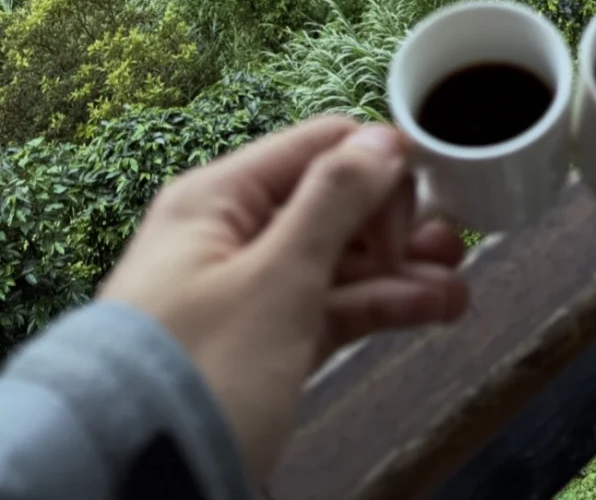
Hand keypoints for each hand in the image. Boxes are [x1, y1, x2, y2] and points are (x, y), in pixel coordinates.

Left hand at [99, 117, 468, 483]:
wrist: (129, 482)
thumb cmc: (198, 373)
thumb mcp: (275, 280)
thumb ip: (334, 203)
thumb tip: (384, 138)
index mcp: (222, 198)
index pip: (320, 147)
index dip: (379, 165)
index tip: (427, 202)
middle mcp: (233, 233)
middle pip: (334, 204)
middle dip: (398, 223)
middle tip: (453, 245)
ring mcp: (249, 290)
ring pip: (340, 260)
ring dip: (400, 270)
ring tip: (459, 286)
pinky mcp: (264, 341)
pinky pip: (330, 306)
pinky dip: (378, 306)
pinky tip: (433, 309)